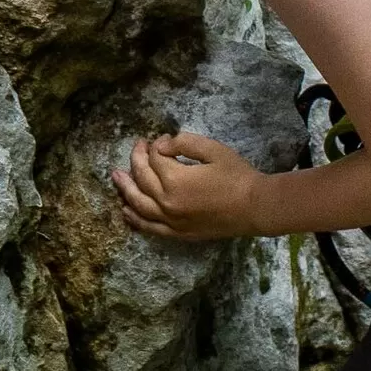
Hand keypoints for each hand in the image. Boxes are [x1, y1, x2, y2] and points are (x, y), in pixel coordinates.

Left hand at [113, 131, 263, 241]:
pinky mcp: (178, 233)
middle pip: (142, 178)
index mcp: (175, 179)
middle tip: (137, 148)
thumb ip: (184, 143)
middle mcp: (166, 202)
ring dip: (125, 189)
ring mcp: (170, 220)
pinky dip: (135, 219)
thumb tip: (162, 144)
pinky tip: (127, 211)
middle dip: (137, 160)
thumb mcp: (213, 149)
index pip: (155, 158)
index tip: (164, 138)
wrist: (255, 207)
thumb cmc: (237, 176)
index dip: (156, 145)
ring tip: (116, 178)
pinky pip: (150, 227)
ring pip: (138, 204)